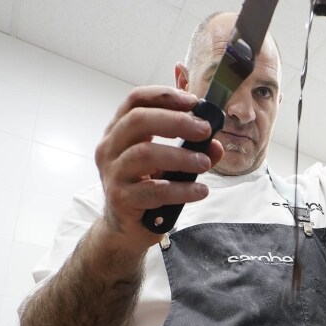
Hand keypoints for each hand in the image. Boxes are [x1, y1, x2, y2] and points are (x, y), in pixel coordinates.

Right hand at [94, 86, 223, 245]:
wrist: (127, 229)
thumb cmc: (147, 189)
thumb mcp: (171, 166)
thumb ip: (193, 152)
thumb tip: (216, 145)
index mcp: (120, 131)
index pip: (135, 100)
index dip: (164, 96)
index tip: (194, 102)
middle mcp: (110, 148)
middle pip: (137, 120)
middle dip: (176, 121)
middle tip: (205, 129)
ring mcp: (113, 173)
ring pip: (144, 154)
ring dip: (180, 156)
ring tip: (205, 163)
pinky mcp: (120, 199)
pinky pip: (152, 190)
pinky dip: (181, 189)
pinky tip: (200, 191)